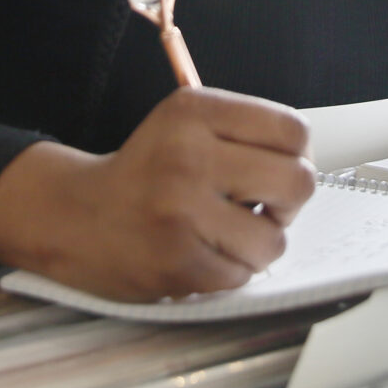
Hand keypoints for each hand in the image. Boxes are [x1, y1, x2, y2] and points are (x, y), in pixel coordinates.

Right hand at [0, 87, 315, 302]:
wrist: (77, 217)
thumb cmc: (147, 172)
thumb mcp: (186, 124)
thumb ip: (246, 133)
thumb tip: (309, 165)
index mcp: (194, 111)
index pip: (294, 131)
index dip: (297, 156)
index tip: (275, 168)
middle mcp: (187, 157)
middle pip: (298, 183)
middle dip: (287, 202)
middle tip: (261, 206)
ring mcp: (180, 213)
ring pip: (275, 240)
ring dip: (257, 243)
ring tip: (224, 234)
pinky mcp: (176, 262)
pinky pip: (242, 275)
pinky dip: (230, 271)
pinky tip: (202, 253)